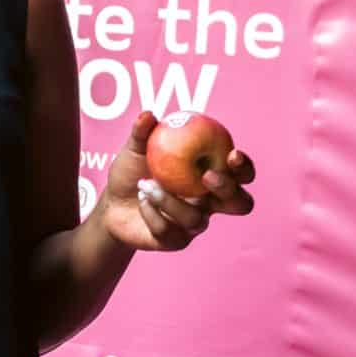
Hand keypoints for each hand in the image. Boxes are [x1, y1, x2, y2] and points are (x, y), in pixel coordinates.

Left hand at [97, 111, 255, 252]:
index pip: (240, 174)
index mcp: (210, 175)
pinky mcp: (175, 241)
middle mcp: (210, 202)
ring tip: (146, 185)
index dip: (244, 167)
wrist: (111, 203)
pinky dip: (152, 213)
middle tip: (207, 176)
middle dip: (228, 189)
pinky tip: (141, 201)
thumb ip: (143, 133)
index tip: (232, 155)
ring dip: (170, 201)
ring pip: (197, 220)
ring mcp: (194, 224)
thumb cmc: (132, 172)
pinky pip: (170, 231)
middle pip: (240, 204)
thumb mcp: (135, 149)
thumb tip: (148, 115)